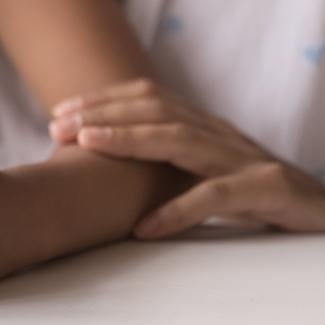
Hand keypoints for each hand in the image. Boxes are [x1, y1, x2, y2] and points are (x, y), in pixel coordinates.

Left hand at [48, 79, 324, 237]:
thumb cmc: (259, 197)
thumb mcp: (206, 172)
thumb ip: (166, 162)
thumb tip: (104, 161)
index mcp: (205, 127)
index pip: (148, 97)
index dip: (102, 101)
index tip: (58, 113)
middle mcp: (221, 134)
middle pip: (155, 110)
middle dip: (101, 114)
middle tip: (56, 127)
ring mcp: (244, 160)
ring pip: (179, 139)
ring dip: (128, 140)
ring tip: (87, 146)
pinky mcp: (267, 190)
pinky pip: (216, 198)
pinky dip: (177, 211)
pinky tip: (144, 227)